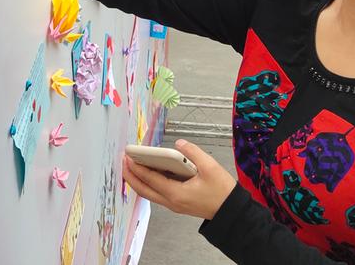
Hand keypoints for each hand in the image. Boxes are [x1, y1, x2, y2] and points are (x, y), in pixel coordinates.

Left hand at [122, 139, 236, 219]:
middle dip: (131, 176)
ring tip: (131, 165)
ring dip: (138, 180)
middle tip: (123, 161)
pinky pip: (157, 193)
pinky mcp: (177, 203)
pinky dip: (148, 183)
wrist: (231, 211)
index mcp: (176, 193)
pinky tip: (149, 172)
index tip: (128, 156)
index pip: (151, 179)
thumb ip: (193, 152)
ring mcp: (173, 204)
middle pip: (144, 190)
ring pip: (149, 193)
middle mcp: (171, 202)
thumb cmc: (221, 191)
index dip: (137, 167)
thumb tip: (179, 143)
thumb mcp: (210, 167)